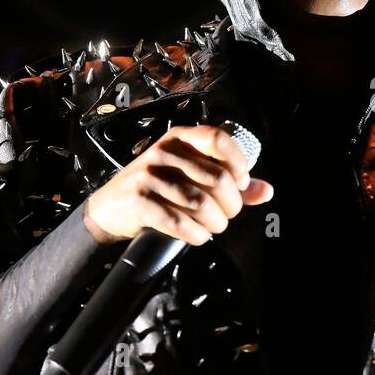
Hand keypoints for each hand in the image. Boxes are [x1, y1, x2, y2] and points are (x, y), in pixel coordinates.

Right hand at [83, 124, 273, 244]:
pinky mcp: (139, 201)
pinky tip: (198, 236)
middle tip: (227, 215)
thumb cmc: (157, 189)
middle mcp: (164, 151)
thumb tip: (265, 191)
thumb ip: (229, 181)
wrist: (109, 208)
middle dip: (231, 205)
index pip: (219, 140)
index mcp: (181, 138)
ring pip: (201, 203)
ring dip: (215, 223)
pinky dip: (196, 235)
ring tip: (214, 227)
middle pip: (217, 179)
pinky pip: (179, 222)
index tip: (241, 183)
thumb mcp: (191, 175)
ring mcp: (149, 175)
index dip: (238, 163)